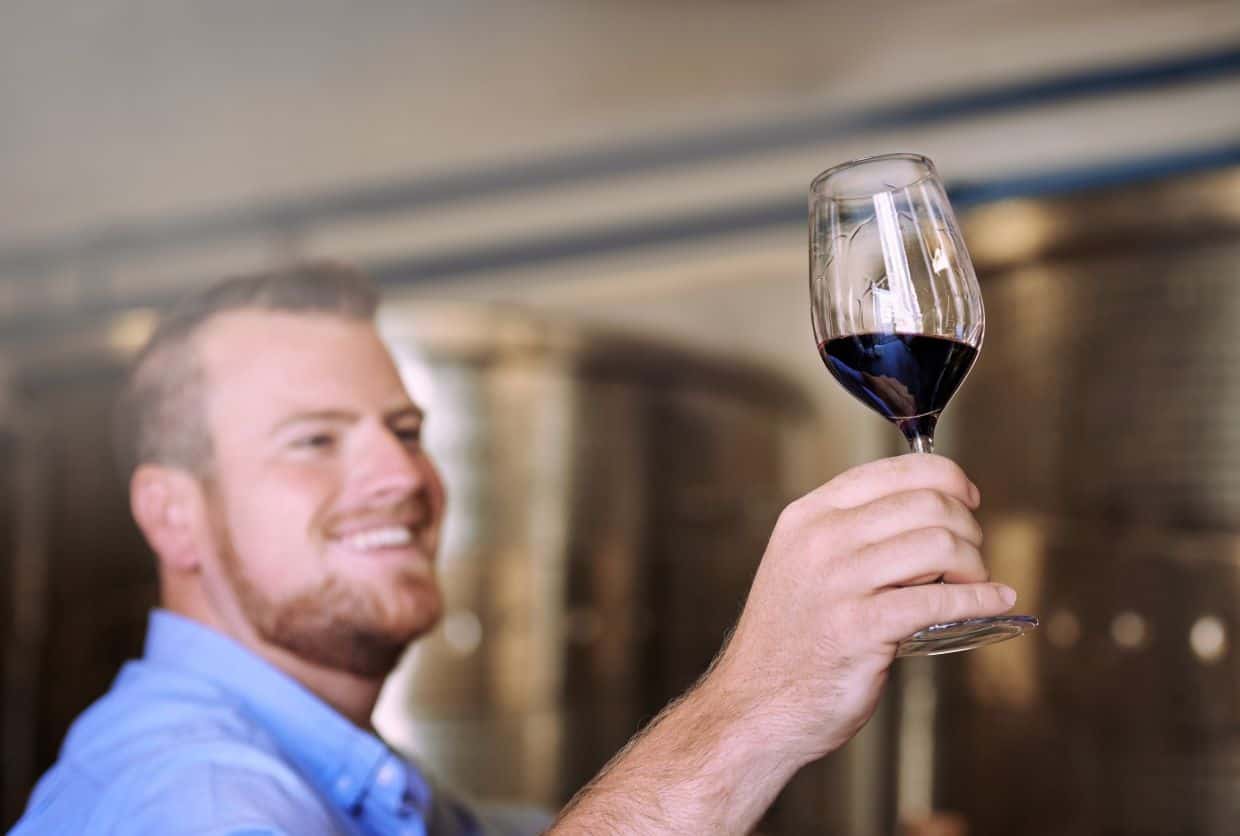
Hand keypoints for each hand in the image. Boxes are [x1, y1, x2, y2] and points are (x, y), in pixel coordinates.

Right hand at [703, 454, 1014, 765]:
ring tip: (972, 584)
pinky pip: (940, 601)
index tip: (967, 496)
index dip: (946, 477)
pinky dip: (980, 599)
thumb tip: (934, 516)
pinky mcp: (859, 628)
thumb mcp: (804, 563)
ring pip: (940, 544)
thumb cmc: (791, 638)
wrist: (753, 703)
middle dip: (967, 527)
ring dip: (974, 564)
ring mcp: (838, 582)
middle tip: (971, 556)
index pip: (894, 470)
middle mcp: (821, 539)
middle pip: (926, 503)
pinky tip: (994, 602)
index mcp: (809, 515)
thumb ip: (854, 534)